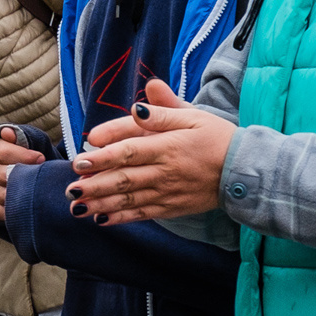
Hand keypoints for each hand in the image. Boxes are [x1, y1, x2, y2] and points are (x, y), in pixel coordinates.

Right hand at [0, 125, 44, 221]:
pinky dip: (7, 211)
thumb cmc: (27, 155)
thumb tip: (8, 133)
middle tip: (38, 178)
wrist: (23, 171)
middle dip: (21, 176)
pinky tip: (20, 208)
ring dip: (16, 194)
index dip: (22, 156)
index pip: (2, 152)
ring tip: (32, 194)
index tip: (41, 159)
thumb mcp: (27, 142)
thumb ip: (20, 137)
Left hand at [66, 79, 235, 225]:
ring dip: (101, 203)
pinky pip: (143, 214)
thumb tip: (141, 96)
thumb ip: (164, 108)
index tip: (80, 159)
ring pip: (130, 199)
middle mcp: (165, 171)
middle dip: (95, 184)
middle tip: (70, 187)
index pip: (130, 150)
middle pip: (125, 178)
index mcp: (168, 145)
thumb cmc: (216, 137)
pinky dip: (122, 218)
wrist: (245, 171)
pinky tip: (101, 219)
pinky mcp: (172, 207)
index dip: (104, 156)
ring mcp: (168, 192)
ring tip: (77, 206)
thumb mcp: (193, 116)